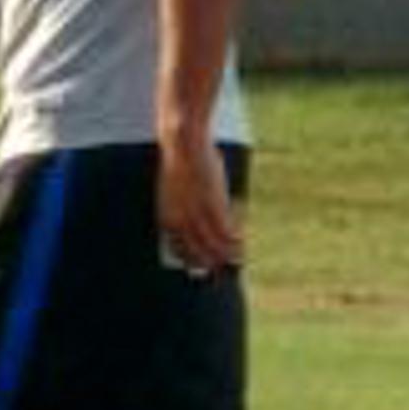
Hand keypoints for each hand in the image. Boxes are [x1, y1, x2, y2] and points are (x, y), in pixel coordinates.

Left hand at [155, 134, 241, 274]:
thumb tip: (195, 223)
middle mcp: (179, 222)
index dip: (192, 259)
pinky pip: (227, 232)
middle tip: (224, 264)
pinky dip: (236, 238)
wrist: (184, 144)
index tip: (204, 263)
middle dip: (211, 261)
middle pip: (197, 253)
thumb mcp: (175, 192)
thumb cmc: (181, 164)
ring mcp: (196, 215)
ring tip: (238, 254)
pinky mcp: (213, 206)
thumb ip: (181, 209)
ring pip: (214, 246)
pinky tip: (242, 239)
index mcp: (166, 218)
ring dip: (228, 253)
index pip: (177, 250)